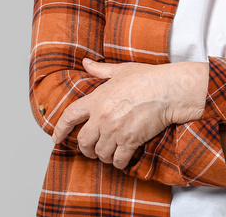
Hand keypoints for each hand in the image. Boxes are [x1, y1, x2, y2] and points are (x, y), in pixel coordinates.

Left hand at [51, 58, 208, 168]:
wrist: (168, 90)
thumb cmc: (147, 78)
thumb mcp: (121, 70)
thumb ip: (100, 70)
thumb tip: (85, 63)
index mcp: (97, 99)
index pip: (69, 116)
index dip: (59, 129)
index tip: (56, 138)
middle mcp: (102, 117)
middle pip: (83, 141)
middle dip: (85, 148)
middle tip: (91, 150)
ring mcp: (115, 130)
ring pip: (100, 153)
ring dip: (103, 156)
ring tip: (109, 154)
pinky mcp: (130, 141)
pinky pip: (117, 160)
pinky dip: (118, 162)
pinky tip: (122, 159)